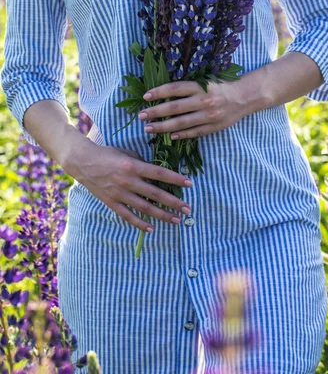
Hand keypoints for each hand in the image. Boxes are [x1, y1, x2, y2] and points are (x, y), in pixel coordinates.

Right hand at [62, 143, 192, 233]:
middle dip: (174, 202)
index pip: (159, 173)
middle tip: (187, 208)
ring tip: (176, 220)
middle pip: (155, 194)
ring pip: (145, 208)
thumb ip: (142, 162)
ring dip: (162, 215)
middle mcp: (128, 181)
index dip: (175, 179)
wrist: (83, 162)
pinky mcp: (112, 202)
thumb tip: (156, 172)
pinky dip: (140, 223)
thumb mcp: (126, 153)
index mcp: (133, 166)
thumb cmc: (107, 154)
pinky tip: (152, 228)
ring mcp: (119, 193)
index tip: (189, 184)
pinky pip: (128, 216)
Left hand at [138, 78, 248, 139]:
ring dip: (163, 127)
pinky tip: (170, 136)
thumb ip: (188, 87)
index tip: (145, 96)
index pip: (175, 89)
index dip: (159, 92)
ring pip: (181, 123)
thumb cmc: (221, 86)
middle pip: (174, 107)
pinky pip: (194, 132)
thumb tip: (163, 93)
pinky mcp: (214, 127)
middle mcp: (204, 100)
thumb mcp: (206, 81)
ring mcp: (209, 115)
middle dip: (155, 112)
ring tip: (148, 128)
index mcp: (201, 86)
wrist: (245, 96)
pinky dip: (181, 135)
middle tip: (140, 116)